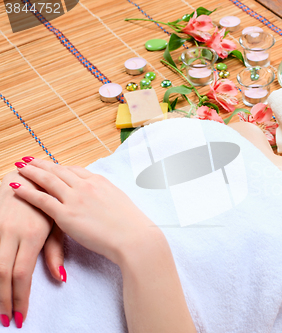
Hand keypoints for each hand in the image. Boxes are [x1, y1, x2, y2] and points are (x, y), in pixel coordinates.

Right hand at [0, 167, 64, 327]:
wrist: (26, 175)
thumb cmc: (47, 201)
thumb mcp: (56, 225)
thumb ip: (55, 251)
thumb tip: (60, 277)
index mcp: (31, 234)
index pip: (21, 274)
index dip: (19, 298)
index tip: (20, 316)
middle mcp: (9, 233)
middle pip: (1, 274)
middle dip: (3, 300)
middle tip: (7, 319)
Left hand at [9, 158, 159, 265]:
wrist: (134, 238)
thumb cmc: (131, 225)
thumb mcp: (120, 202)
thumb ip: (106, 196)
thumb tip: (102, 199)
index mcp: (100, 182)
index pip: (75, 170)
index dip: (60, 167)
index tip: (51, 165)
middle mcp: (86, 186)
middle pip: (58, 171)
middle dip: (42, 164)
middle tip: (28, 160)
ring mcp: (75, 199)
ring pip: (47, 180)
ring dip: (31, 172)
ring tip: (19, 167)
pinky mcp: (66, 215)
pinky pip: (41, 199)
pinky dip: (26, 192)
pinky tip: (15, 187)